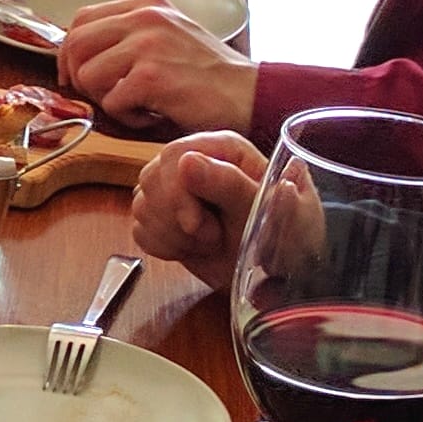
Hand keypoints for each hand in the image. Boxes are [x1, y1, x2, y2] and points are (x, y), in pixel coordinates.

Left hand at [61, 0, 256, 137]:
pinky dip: (128, 118)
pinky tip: (152, 115)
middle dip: (79, 78)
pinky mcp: (151, 76)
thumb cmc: (208, 75)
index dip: (70, 52)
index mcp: (146, 6)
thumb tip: (78, 56)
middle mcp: (144, 18)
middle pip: (76, 44)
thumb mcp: (167, 38)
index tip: (76, 75)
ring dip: (106, 100)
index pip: (81, 19)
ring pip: (88, 76)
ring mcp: (147, 45)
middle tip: (103, 97)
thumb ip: (127, 38)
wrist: (248, 94)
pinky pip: (111, 103)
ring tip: (137, 105)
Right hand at [132, 131, 264, 293]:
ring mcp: (175, 188)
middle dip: (175, 219)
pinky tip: (191, 249)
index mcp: (224, 149)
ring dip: (173, 235)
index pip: (174, 155)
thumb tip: (187, 162)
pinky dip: (162, 246)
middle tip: (212, 237)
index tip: (194, 224)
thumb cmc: (283, 234)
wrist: (279, 273)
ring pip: (141, 204)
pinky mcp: (163, 216)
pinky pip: (139, 228)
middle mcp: (195, 161)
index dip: (176, 192)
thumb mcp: (264, 210)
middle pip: (151, 179)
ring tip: (209, 242)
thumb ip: (229, 184)